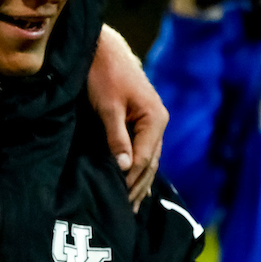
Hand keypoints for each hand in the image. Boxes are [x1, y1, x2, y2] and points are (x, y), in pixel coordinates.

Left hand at [88, 25, 168, 211]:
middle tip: (125, 212)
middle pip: (150, 162)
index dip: (131, 180)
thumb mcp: (108, 106)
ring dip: (139, 181)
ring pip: (148, 159)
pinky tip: (133, 183)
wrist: (102, 48)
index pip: (145, 158)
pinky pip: (143, 150)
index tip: (118, 199)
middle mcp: (158, 122)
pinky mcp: (141, 120)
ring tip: (130, 206)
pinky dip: (138, 168)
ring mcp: (152, 121)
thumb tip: (124, 168)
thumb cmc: (103, 73)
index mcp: (155, 119)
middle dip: (138, 187)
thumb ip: (116, 136)